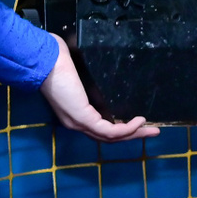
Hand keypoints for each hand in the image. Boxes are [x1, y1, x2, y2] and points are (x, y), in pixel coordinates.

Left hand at [41, 35, 155, 140]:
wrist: (43, 60)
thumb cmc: (57, 61)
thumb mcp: (77, 73)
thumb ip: (88, 78)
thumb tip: (98, 70)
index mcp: (73, 113)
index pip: (100, 129)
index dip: (120, 129)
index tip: (137, 123)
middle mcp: (75, 123)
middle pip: (108, 137)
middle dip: (133, 136)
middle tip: (152, 132)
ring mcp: (78, 123)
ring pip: (111, 137)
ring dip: (134, 135)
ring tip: (151, 130)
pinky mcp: (83, 118)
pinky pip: (110, 131)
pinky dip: (128, 128)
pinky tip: (139, 122)